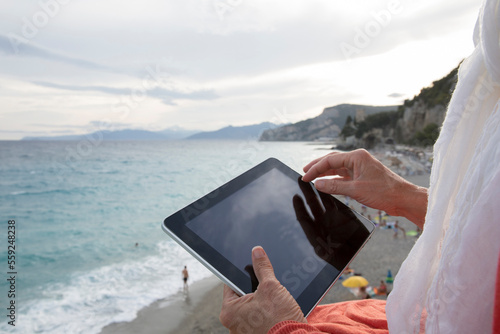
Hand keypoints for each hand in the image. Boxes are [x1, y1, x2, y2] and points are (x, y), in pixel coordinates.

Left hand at [219, 246, 305, 333]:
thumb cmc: (280, 319)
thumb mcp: (271, 286)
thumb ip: (262, 267)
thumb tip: (257, 252)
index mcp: (229, 312)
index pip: (231, 284)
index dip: (242, 274)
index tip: (250, 270)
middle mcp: (232, 325)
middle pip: (242, 297)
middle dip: (254, 290)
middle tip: (265, 287)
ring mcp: (244, 333)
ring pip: (251, 309)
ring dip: (260, 303)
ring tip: (272, 301)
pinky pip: (258, 320)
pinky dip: (265, 314)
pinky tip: (275, 311)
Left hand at [292, 180, 360, 266]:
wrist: (355, 259)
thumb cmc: (337, 259)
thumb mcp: (320, 248)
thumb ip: (311, 233)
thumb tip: (301, 221)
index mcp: (314, 232)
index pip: (304, 216)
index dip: (299, 207)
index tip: (295, 196)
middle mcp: (323, 224)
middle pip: (312, 204)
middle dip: (307, 192)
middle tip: (301, 180)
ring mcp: (335, 219)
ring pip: (325, 201)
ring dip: (320, 190)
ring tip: (314, 179)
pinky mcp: (347, 217)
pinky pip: (338, 203)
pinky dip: (333, 196)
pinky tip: (329, 188)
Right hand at [302, 149, 426, 227]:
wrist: (403, 199)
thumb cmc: (385, 192)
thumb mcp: (356, 190)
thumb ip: (334, 186)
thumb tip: (317, 184)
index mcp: (357, 157)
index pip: (330, 160)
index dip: (315, 168)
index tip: (305, 176)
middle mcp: (358, 159)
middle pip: (332, 161)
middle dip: (318, 167)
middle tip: (304, 173)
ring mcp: (360, 168)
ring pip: (337, 168)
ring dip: (325, 173)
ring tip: (312, 177)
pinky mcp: (362, 177)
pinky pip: (343, 176)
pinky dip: (333, 180)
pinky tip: (326, 183)